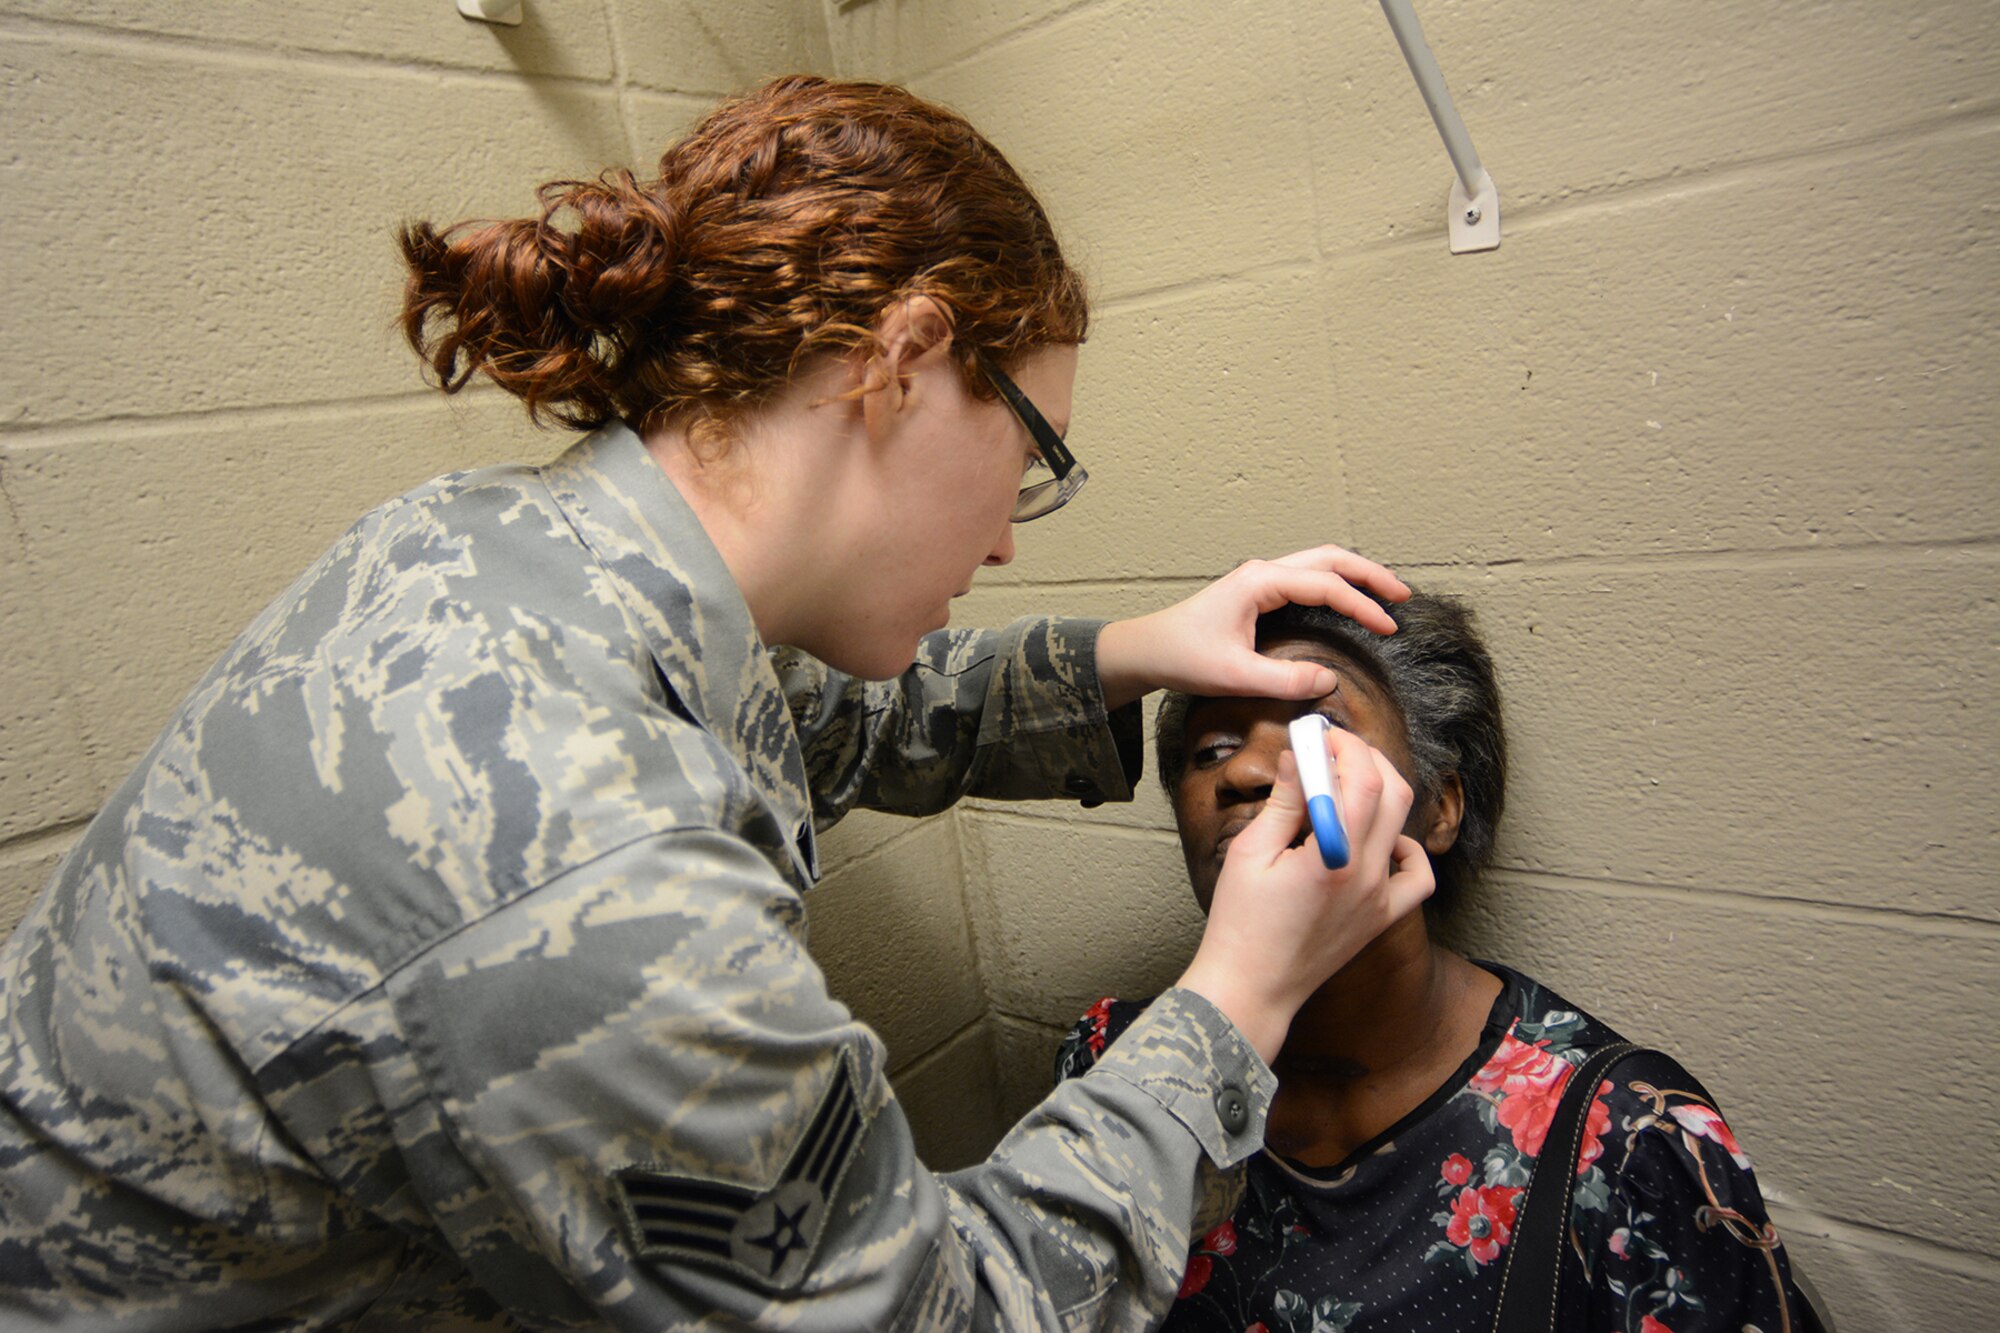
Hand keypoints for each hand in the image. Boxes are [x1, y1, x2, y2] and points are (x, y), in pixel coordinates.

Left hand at [1095, 546, 1409, 709]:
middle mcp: (1264, 573)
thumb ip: (1284, 681)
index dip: (1363, 606)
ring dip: (1355, 576)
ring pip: (1320, 564)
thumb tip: (1329, 681)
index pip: (1327, 586)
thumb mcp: (1235, 676)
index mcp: (1260, 583)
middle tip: (1403, 597)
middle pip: (1331, 559)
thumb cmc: (1183, 657)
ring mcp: (1261, 580)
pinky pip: (1307, 579)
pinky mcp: (1259, 593)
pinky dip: (1336, 585)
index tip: (1390, 628)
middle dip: (1370, 574)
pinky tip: (1350, 603)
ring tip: (1387, 596)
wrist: (1148, 650)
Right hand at [1175, 726, 1434, 1062]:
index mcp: (1333, 855)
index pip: (1359, 778)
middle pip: (1392, 792)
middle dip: (1366, 759)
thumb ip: (1286, 801)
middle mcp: (1368, 875)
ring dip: (1383, 793)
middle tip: (1333, 749)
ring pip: (1405, 825)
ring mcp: (1380, 898)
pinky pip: (1416, 876)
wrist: (1253, 987)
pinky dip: (1405, 848)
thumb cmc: (1241, 924)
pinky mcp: (1382, 918)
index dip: (1342, 746)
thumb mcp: (1252, 853)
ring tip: (1347, 785)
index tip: (1318, 734)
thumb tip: (1302, 755)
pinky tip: (1378, 840)